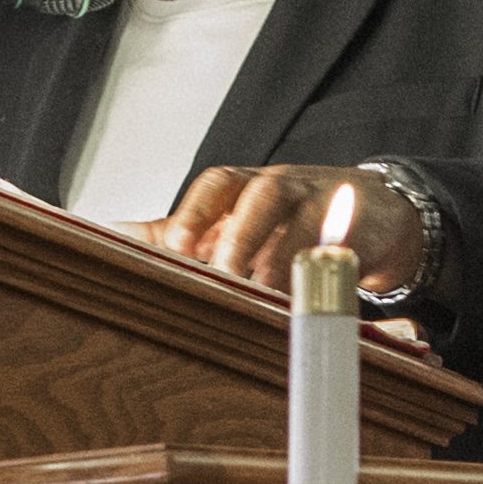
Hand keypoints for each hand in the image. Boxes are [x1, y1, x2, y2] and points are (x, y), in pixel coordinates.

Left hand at [145, 162, 424, 301]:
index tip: (178, 246)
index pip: (217, 184)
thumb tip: (110, 232)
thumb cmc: (289, 219)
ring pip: (303, 220)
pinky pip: (342, 248)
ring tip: (265, 291)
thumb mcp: (230, 221)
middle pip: (262, 195)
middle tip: (225, 275)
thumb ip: (176, 231)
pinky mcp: (360, 231)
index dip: (197, 211)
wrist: (372, 214)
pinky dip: (324, 271)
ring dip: (282, 256)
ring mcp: (324, 206)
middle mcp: (282, 188)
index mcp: (245, 187)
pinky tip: (308, 299)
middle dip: (241, 235)